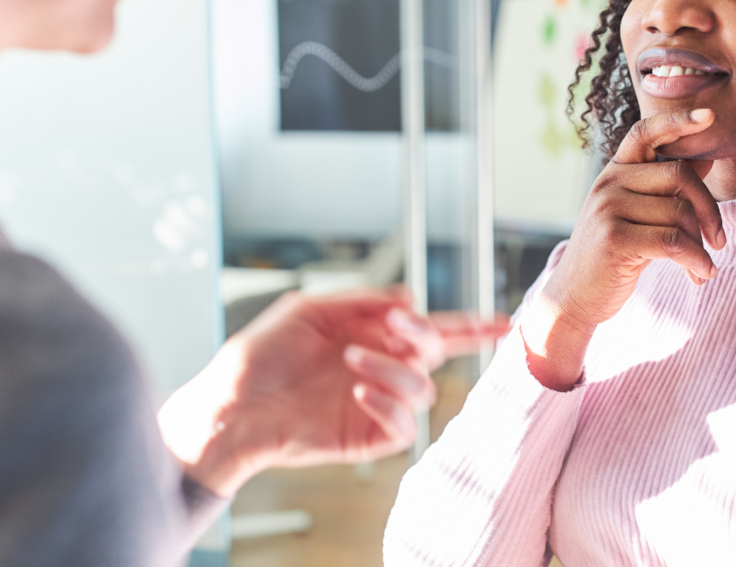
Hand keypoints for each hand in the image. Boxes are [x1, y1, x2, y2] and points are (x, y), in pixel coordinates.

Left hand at [158, 288, 509, 495]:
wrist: (230, 406)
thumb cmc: (259, 356)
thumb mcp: (308, 309)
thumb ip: (361, 300)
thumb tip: (409, 299)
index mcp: (372, 335)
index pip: (433, 328)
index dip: (472, 325)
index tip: (506, 321)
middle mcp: (382, 367)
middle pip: (438, 353)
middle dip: (427, 335)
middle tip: (396, 326)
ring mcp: (377, 403)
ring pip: (424, 387)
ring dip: (395, 369)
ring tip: (351, 362)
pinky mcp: (367, 436)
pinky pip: (405, 426)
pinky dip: (389, 404)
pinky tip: (357, 393)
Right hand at [525, 108, 725, 389]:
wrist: (573, 297)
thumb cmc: (612, 255)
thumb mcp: (637, 215)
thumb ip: (666, 187)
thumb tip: (706, 155)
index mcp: (615, 172)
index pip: (646, 133)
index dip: (678, 121)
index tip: (710, 116)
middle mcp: (608, 183)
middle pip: (679, 176)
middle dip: (710, 210)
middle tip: (720, 240)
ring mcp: (608, 208)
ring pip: (679, 213)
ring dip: (702, 247)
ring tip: (702, 267)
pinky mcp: (615, 238)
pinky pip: (674, 242)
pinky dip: (696, 261)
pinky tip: (700, 275)